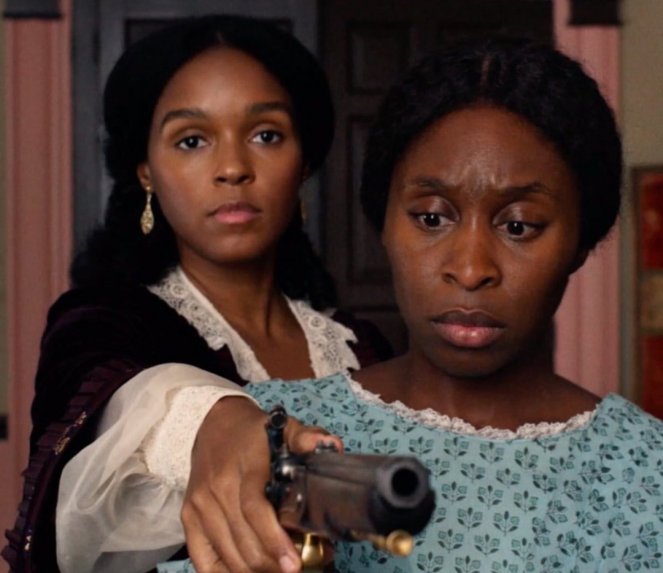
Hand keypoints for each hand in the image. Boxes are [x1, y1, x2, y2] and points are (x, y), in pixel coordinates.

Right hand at [182, 397, 341, 572]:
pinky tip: (247, 572)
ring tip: (277, 570)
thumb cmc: (253, 432)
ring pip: (226, 552)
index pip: (254, 507)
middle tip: (294, 567)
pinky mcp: (188, 516)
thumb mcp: (283, 428)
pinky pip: (203, 558)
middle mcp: (218, 486)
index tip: (293, 562)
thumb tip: (331, 444)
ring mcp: (200, 503)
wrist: (213, 423)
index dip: (273, 539)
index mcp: (245, 465)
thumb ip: (306, 438)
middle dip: (270, 562)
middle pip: (242, 538)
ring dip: (253, 570)